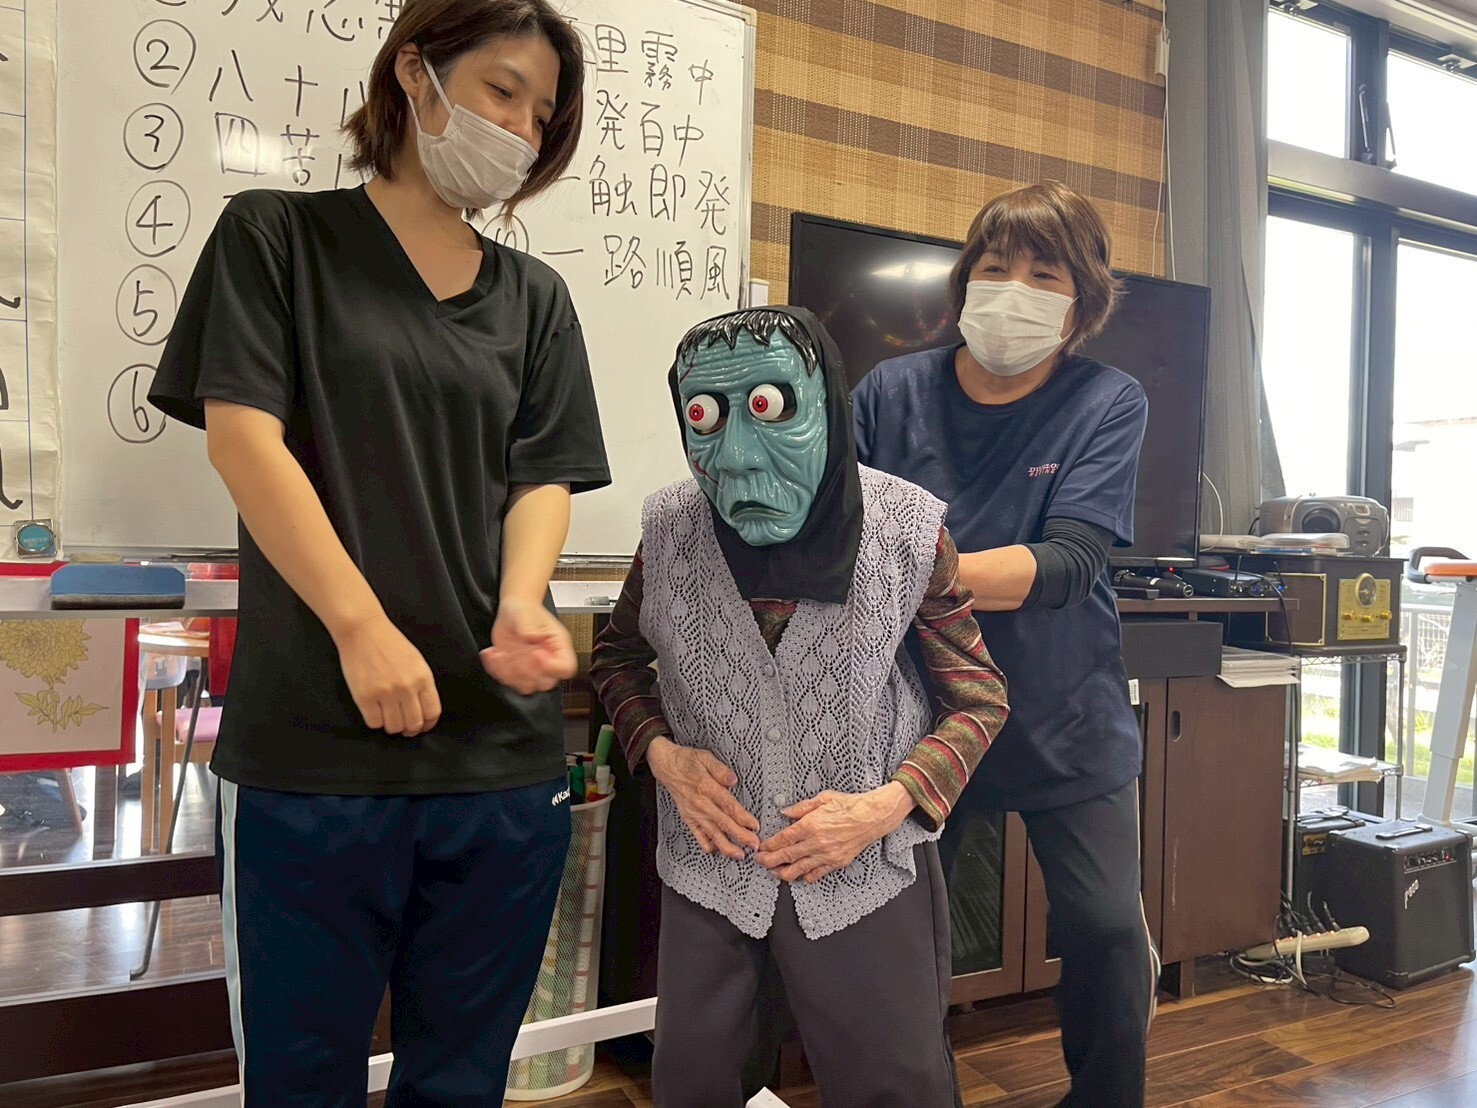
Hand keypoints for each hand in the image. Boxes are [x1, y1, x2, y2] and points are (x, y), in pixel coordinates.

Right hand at [333, 613, 441, 736]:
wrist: (364, 630)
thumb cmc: (390, 643)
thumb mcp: (417, 661)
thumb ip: (422, 684)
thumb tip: (423, 709)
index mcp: (423, 678)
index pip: (432, 712)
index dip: (428, 724)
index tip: (422, 726)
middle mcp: (407, 687)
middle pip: (414, 724)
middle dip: (410, 729)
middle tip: (404, 727)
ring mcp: (385, 693)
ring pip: (394, 727)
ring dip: (392, 727)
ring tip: (388, 718)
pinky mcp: (365, 697)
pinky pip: (374, 723)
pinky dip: (375, 721)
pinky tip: (375, 712)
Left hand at [481, 599, 576, 694]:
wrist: (513, 611)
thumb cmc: (526, 611)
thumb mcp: (527, 614)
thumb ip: (529, 626)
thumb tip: (531, 636)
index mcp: (558, 647)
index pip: (565, 668)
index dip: (552, 667)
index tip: (537, 653)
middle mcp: (547, 660)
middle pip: (546, 682)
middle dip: (528, 672)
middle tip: (518, 655)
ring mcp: (532, 668)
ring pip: (526, 685)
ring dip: (510, 673)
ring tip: (502, 655)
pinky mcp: (517, 671)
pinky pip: (508, 681)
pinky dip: (498, 670)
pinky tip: (494, 655)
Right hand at [647, 737, 760, 860]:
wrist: (666, 766)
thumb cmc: (687, 761)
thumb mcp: (705, 757)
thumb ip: (720, 769)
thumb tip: (733, 780)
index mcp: (707, 787)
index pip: (729, 806)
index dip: (743, 818)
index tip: (755, 826)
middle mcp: (701, 804)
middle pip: (724, 824)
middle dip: (741, 837)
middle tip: (754, 845)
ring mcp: (694, 814)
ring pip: (712, 834)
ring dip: (727, 847)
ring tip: (739, 855)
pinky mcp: (689, 819)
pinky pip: (699, 837)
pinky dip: (708, 846)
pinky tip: (719, 850)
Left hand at [755, 783, 913, 882]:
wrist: (872, 817)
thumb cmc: (850, 805)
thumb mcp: (822, 798)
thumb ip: (801, 807)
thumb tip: (785, 812)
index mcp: (811, 825)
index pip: (783, 839)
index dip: (769, 846)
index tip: (762, 848)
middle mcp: (817, 842)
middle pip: (786, 857)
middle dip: (769, 861)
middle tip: (760, 862)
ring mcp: (827, 855)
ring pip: (799, 870)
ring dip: (783, 873)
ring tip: (774, 872)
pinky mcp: (836, 863)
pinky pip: (816, 874)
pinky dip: (804, 877)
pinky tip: (798, 875)